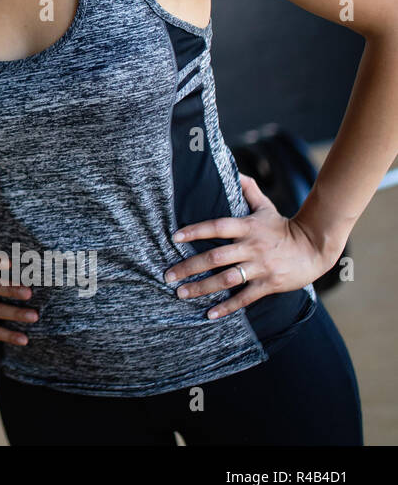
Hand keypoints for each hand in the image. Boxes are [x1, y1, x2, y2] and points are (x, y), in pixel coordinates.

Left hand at [165, 173, 334, 319]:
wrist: (316, 247)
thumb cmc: (284, 227)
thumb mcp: (266, 207)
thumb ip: (248, 190)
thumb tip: (234, 171)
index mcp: (248, 227)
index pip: (217, 227)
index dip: (196, 231)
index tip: (174, 237)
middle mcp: (252, 247)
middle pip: (216, 257)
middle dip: (190, 267)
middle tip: (168, 274)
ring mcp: (261, 267)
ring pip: (227, 279)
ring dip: (202, 288)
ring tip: (181, 293)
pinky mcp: (270, 284)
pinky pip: (245, 297)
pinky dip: (227, 307)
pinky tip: (210, 313)